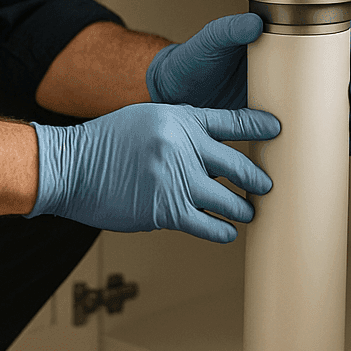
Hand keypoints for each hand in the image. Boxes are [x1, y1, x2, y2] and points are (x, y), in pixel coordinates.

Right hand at [27, 103, 280, 242]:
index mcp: (179, 119)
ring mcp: (177, 178)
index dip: (259, 126)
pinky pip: (208, 224)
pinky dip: (222, 230)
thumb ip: (179, 129)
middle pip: (238, 164)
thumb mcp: (146, 119)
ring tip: (249, 211)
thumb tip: (209, 147)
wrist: (72, 167)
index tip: (277, 129)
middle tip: (267, 184)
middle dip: (257, 178)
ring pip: (229, 199)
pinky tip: (228, 232)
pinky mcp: (167, 209)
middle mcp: (183, 146)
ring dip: (242, 208)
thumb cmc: (105, 144)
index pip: (231, 121)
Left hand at [146, 14, 350, 154]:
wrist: (174, 98)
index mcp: (287, 40)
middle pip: (347, 71)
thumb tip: (255, 23)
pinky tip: (349, 149)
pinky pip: (321, 133)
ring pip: (341, 103)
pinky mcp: (285, 125)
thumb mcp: (210, 42)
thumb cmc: (193, 62)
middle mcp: (297, 68)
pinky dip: (339, 141)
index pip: (334, 34)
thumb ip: (228, 30)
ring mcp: (293, 98)